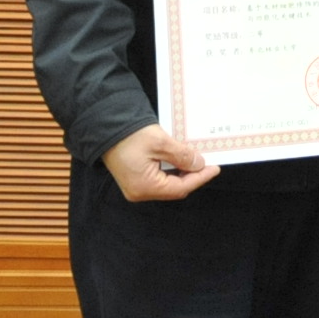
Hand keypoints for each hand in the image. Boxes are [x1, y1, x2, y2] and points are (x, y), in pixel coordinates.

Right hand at [101, 123, 220, 201]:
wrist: (103, 126)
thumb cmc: (129, 135)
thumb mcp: (160, 143)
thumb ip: (182, 156)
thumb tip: (199, 164)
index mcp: (145, 187)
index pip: (180, 187)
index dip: (199, 178)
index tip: (215, 168)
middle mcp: (139, 192)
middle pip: (173, 188)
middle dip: (192, 176)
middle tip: (207, 162)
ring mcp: (135, 186)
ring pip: (167, 183)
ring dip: (182, 172)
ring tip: (196, 159)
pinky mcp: (134, 178)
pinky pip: (158, 178)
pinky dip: (171, 169)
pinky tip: (180, 159)